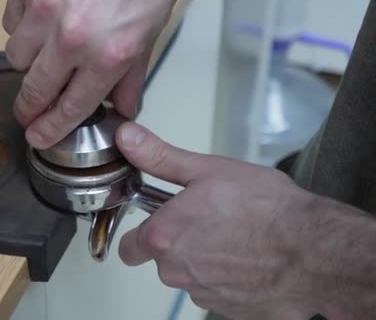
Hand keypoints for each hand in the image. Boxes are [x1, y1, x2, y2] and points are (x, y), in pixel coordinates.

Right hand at [2, 0, 183, 148]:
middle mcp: (73, 37)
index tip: (38, 136)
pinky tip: (43, 16)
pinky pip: (11, 21)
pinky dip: (24, 25)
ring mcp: (45, 8)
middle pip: (33, 90)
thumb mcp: (149, 32)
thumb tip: (122, 109)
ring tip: (47, 47)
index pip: (70, 108)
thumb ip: (131, 77)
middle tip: (29, 110)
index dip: (51, 129)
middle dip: (29, 107)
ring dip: (29, 60)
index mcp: (109, 55)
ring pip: (15, 57)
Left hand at [115, 122, 324, 318]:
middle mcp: (177, 273)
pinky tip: (252, 258)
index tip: (159, 222)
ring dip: (206, 260)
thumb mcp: (207, 170)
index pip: (128, 248)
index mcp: (163, 238)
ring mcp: (205, 294)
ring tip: (235, 236)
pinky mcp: (231, 310)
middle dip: (179, 243)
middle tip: (209, 220)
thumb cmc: (265, 209)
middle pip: (163, 260)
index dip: (141, 233)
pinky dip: (230, 278)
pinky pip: (220, 291)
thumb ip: (160, 158)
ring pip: (193, 276)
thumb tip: (129, 140)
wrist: (315, 249)